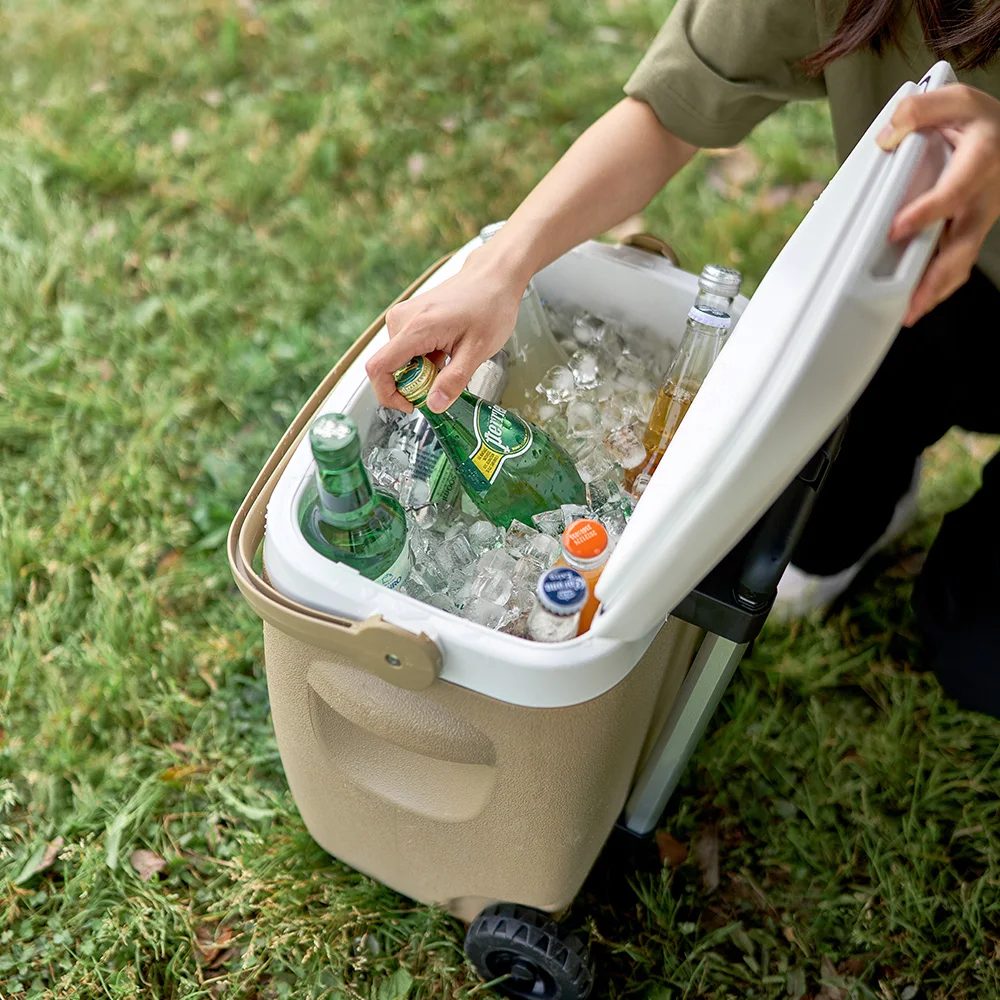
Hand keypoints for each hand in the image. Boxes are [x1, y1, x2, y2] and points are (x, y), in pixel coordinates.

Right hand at [365, 246, 524, 411]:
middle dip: (413, 385)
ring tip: (449, 362)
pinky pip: (405, 349)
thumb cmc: (490, 305)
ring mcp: (403, 317)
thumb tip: (434, 405)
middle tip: (443, 383)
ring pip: (398, 361)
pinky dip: (422, 360)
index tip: (411, 405)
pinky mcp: (408, 317)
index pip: (379, 369)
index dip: (389, 395)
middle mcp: (402, 319)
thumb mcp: (478, 350)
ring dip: (420, 372)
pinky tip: (445, 353)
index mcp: (417, 327)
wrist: (494, 276)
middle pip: (390, 368)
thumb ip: (454, 381)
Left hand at [877, 84, 999, 326]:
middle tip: (913, 301)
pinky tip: (916, 301)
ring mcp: (978, 217)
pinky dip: (937, 283)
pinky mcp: (968, 230)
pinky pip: (955, 260)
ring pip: (962, 259)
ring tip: (909, 312)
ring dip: (937, 289)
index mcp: (982, 161)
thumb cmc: (977, 119)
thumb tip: (887, 135)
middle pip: (964, 242)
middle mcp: (985, 196)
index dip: (927, 212)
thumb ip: (919, 110)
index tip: (898, 228)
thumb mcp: (953, 99)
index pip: (954, 192)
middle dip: (939, 275)